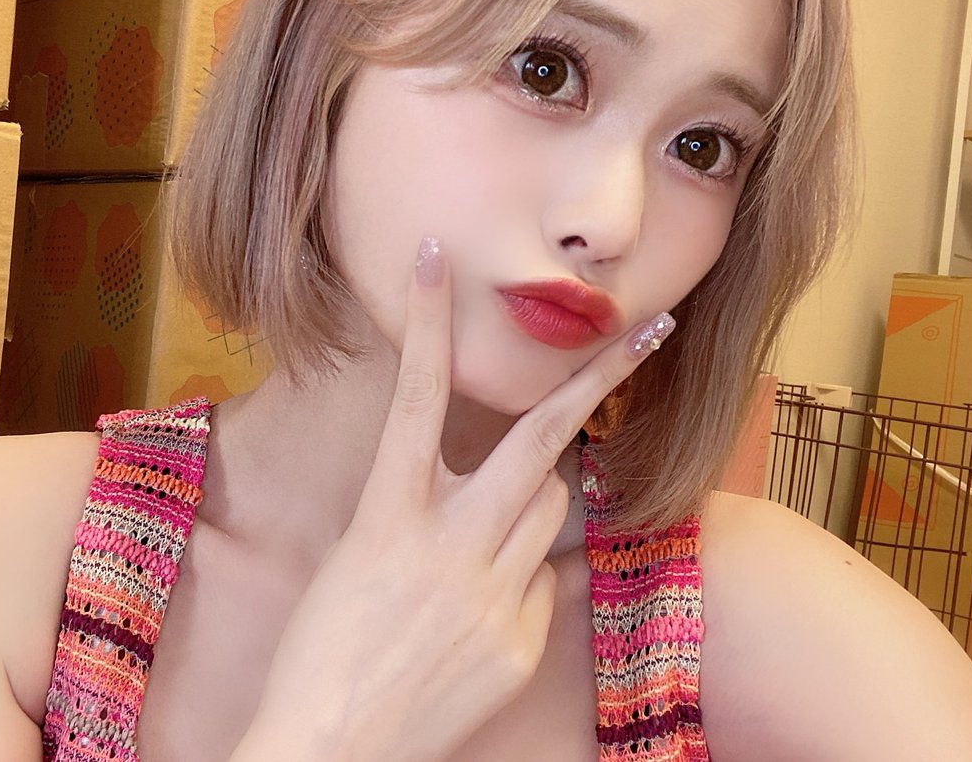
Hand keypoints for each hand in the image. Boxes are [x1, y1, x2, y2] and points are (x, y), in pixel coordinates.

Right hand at [242, 237, 672, 761]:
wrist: (327, 752)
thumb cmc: (319, 651)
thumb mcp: (350, 560)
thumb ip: (412, 513)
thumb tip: (471, 488)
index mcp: (386, 517)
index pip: (414, 396)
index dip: (426, 322)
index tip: (436, 259)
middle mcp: (448, 547)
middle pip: (542, 441)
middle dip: (600, 378)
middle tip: (652, 329)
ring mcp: (493, 597)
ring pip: (552, 509)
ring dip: (534, 499)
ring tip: (485, 534)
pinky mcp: (520, 644)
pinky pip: (544, 582)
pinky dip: (522, 579)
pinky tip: (476, 615)